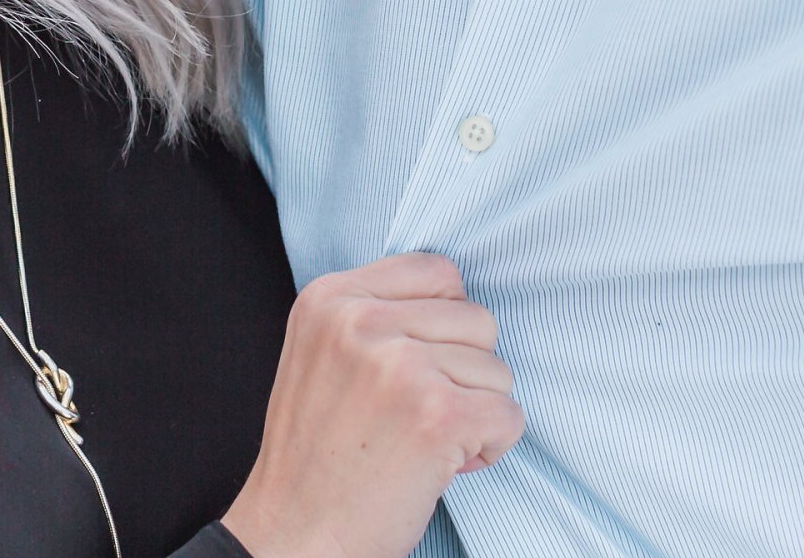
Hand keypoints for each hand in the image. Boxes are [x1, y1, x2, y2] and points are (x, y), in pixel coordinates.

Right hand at [218, 251, 521, 557]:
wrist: (294, 538)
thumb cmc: (315, 460)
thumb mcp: (321, 355)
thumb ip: (376, 316)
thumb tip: (458, 305)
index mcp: (329, 299)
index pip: (437, 273)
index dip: (445, 325)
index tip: (418, 368)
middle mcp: (361, 321)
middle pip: (477, 318)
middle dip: (465, 371)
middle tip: (419, 416)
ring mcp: (400, 366)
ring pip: (498, 368)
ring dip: (477, 411)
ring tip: (425, 443)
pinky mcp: (437, 414)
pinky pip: (509, 415)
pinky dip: (492, 447)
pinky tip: (445, 466)